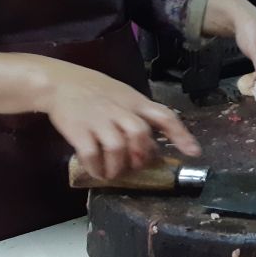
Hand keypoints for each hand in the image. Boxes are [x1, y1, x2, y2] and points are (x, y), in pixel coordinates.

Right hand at [27, 54, 200, 179]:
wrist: (61, 83)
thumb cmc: (98, 91)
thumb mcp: (126, 96)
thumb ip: (141, 115)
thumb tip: (155, 144)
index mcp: (136, 102)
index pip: (164, 115)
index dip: (181, 134)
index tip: (194, 152)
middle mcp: (120, 110)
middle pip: (140, 134)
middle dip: (142, 155)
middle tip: (136, 165)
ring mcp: (98, 119)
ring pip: (117, 146)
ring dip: (118, 166)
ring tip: (114, 173)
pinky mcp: (78, 130)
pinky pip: (91, 153)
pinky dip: (97, 168)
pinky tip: (98, 171)